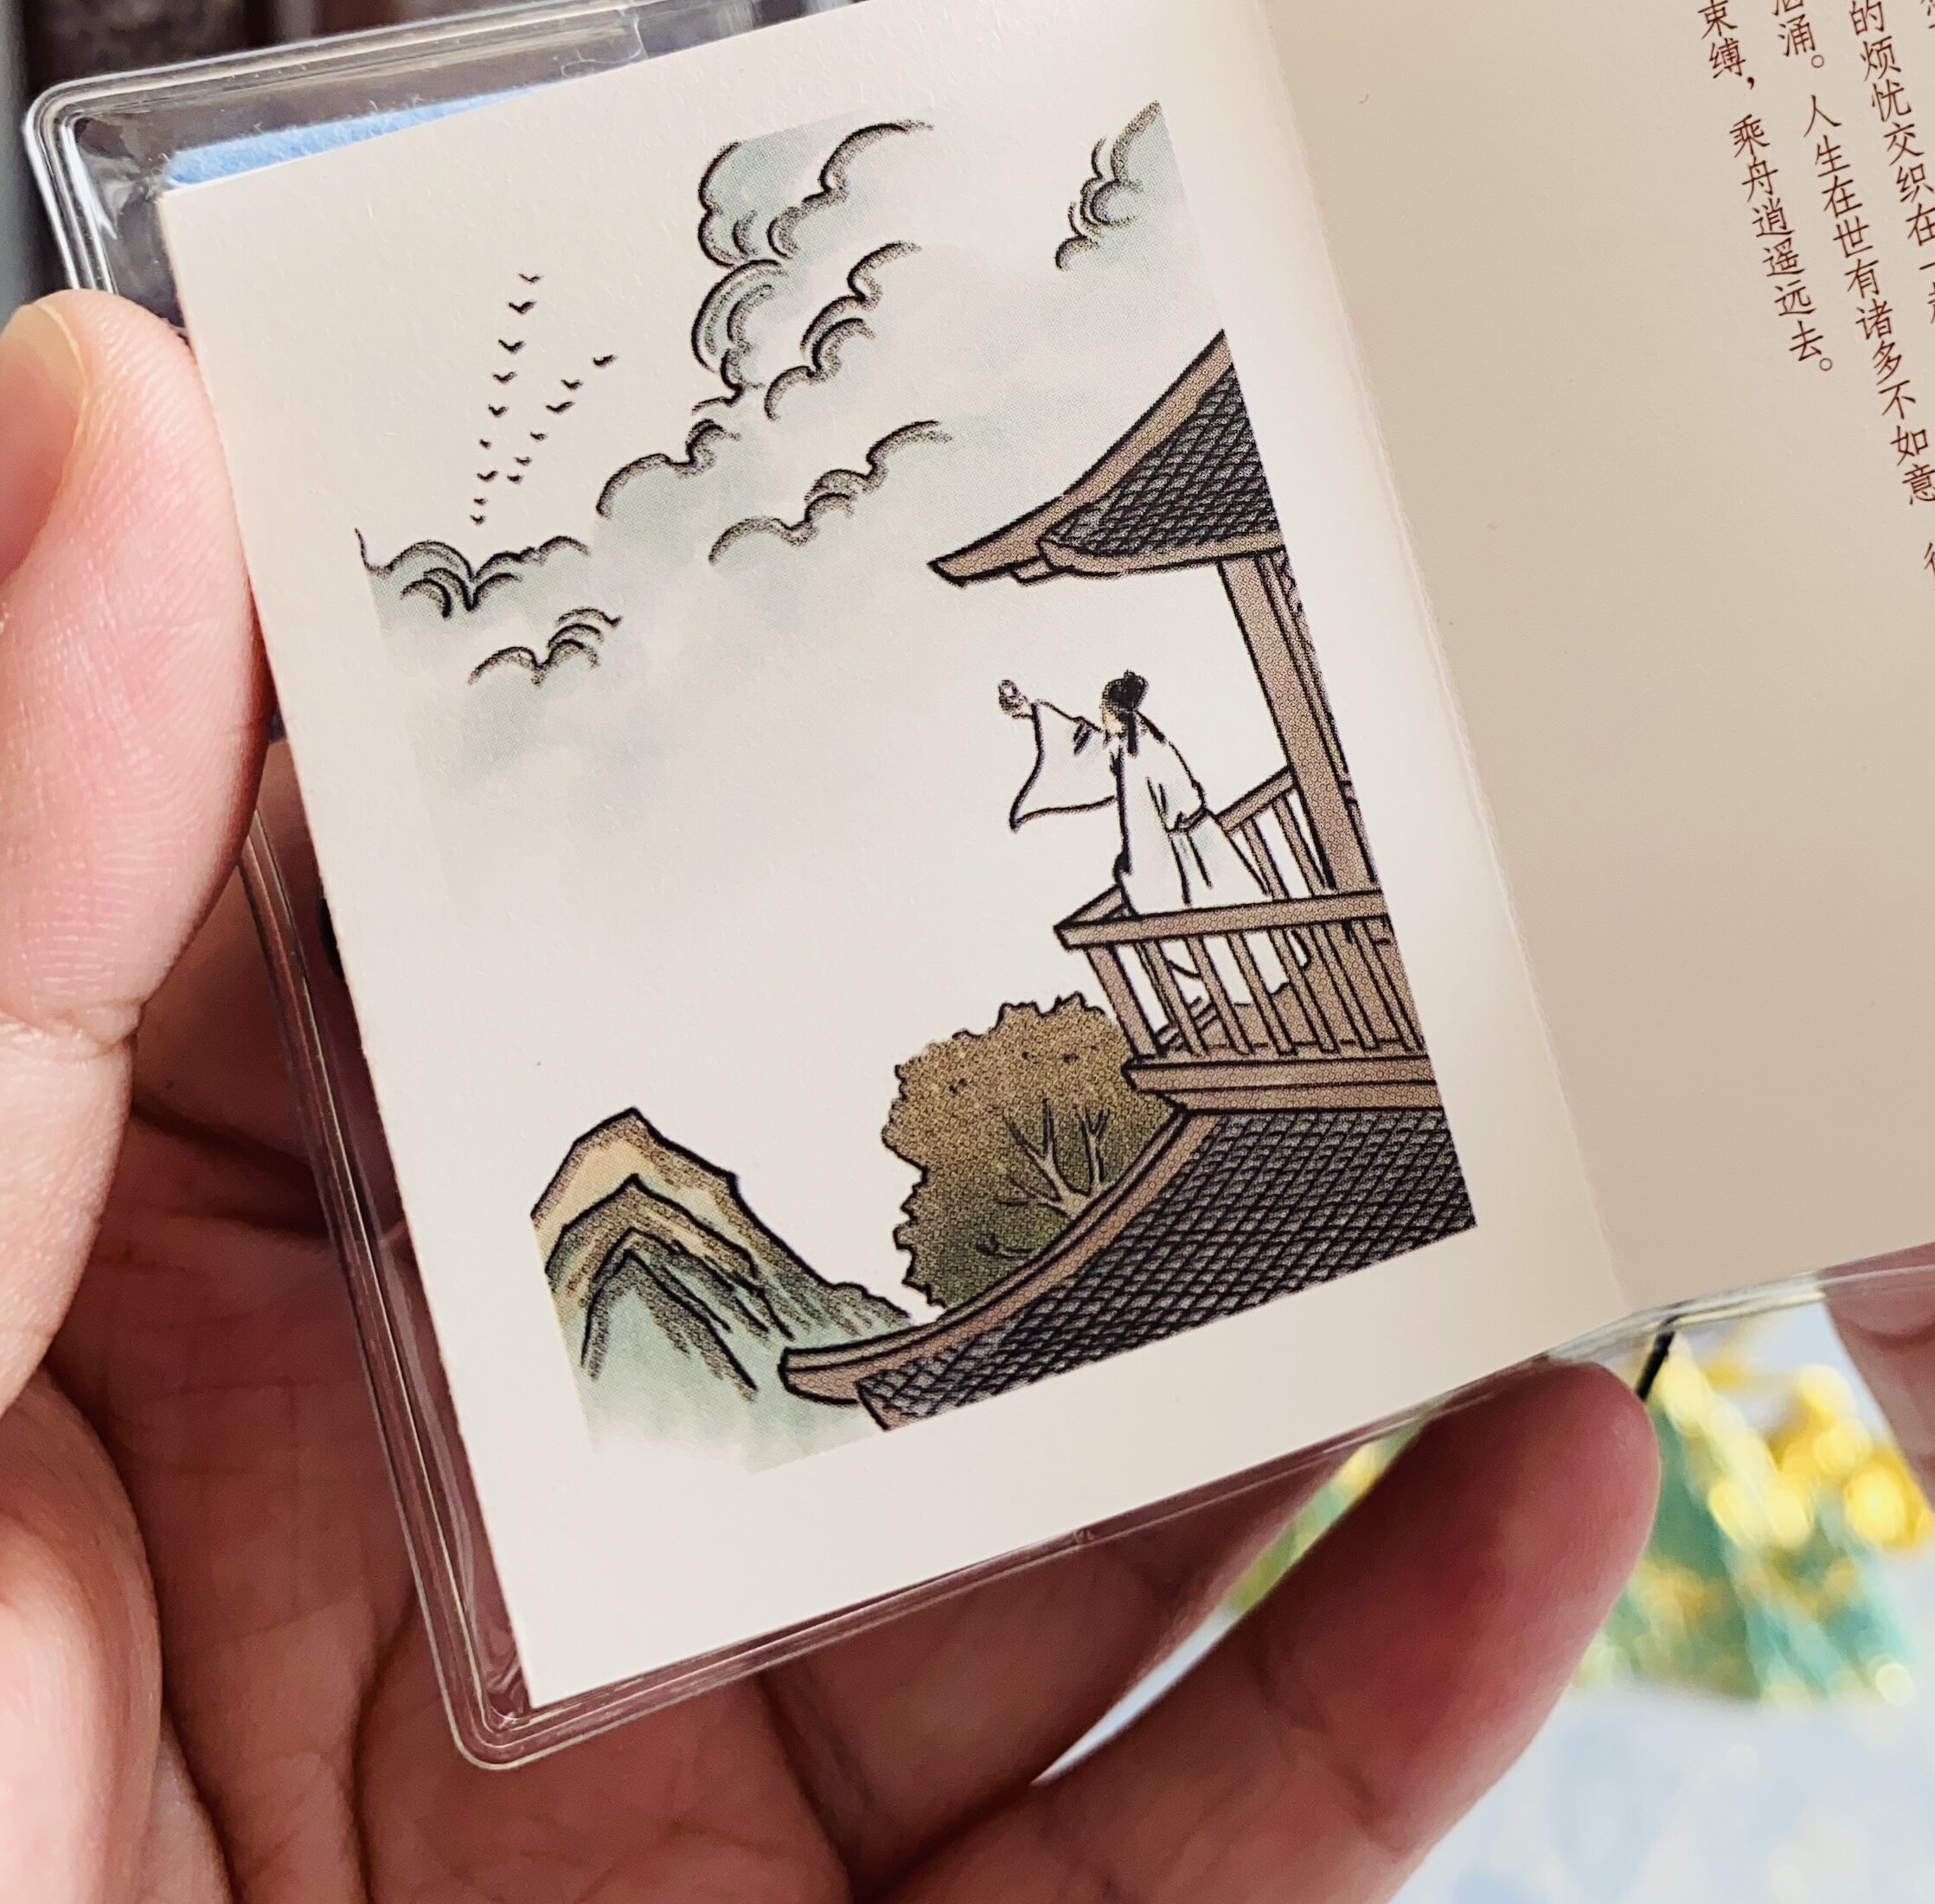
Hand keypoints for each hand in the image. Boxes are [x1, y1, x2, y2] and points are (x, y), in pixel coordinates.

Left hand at [0, 295, 1655, 1902]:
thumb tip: (117, 405)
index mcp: (199, 1304)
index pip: (501, 919)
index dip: (697, 691)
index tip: (939, 480)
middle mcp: (473, 1512)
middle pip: (862, 1206)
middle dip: (1092, 1008)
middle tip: (1341, 760)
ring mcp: (687, 1788)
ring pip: (1070, 1508)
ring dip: (1313, 1326)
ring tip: (1538, 1091)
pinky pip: (1189, 1845)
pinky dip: (1391, 1677)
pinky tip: (1561, 1471)